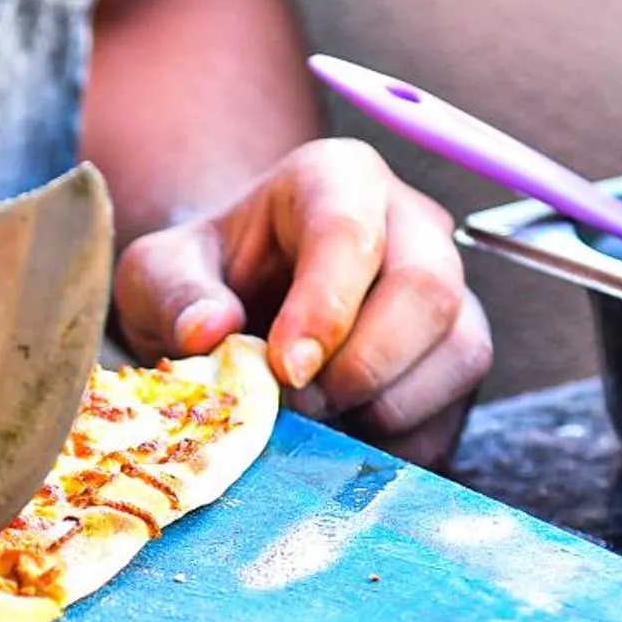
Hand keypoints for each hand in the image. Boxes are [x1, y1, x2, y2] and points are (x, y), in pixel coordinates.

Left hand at [114, 140, 492, 466]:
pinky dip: (400, 442)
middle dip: (363, 364)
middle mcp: (411, 224)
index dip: (324, 308)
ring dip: (387, 406)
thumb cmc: (204, 279)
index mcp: (336, 178)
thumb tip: (210, 332)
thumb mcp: (160, 274)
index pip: (351, 232)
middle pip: (428, 290)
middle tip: (299, 405)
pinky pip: (455, 409)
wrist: (240, 304)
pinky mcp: (455, 359)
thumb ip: (175, 295)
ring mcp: (448, 291)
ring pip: (461, 350)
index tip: (283, 369)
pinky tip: (342, 443)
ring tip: (316, 425)